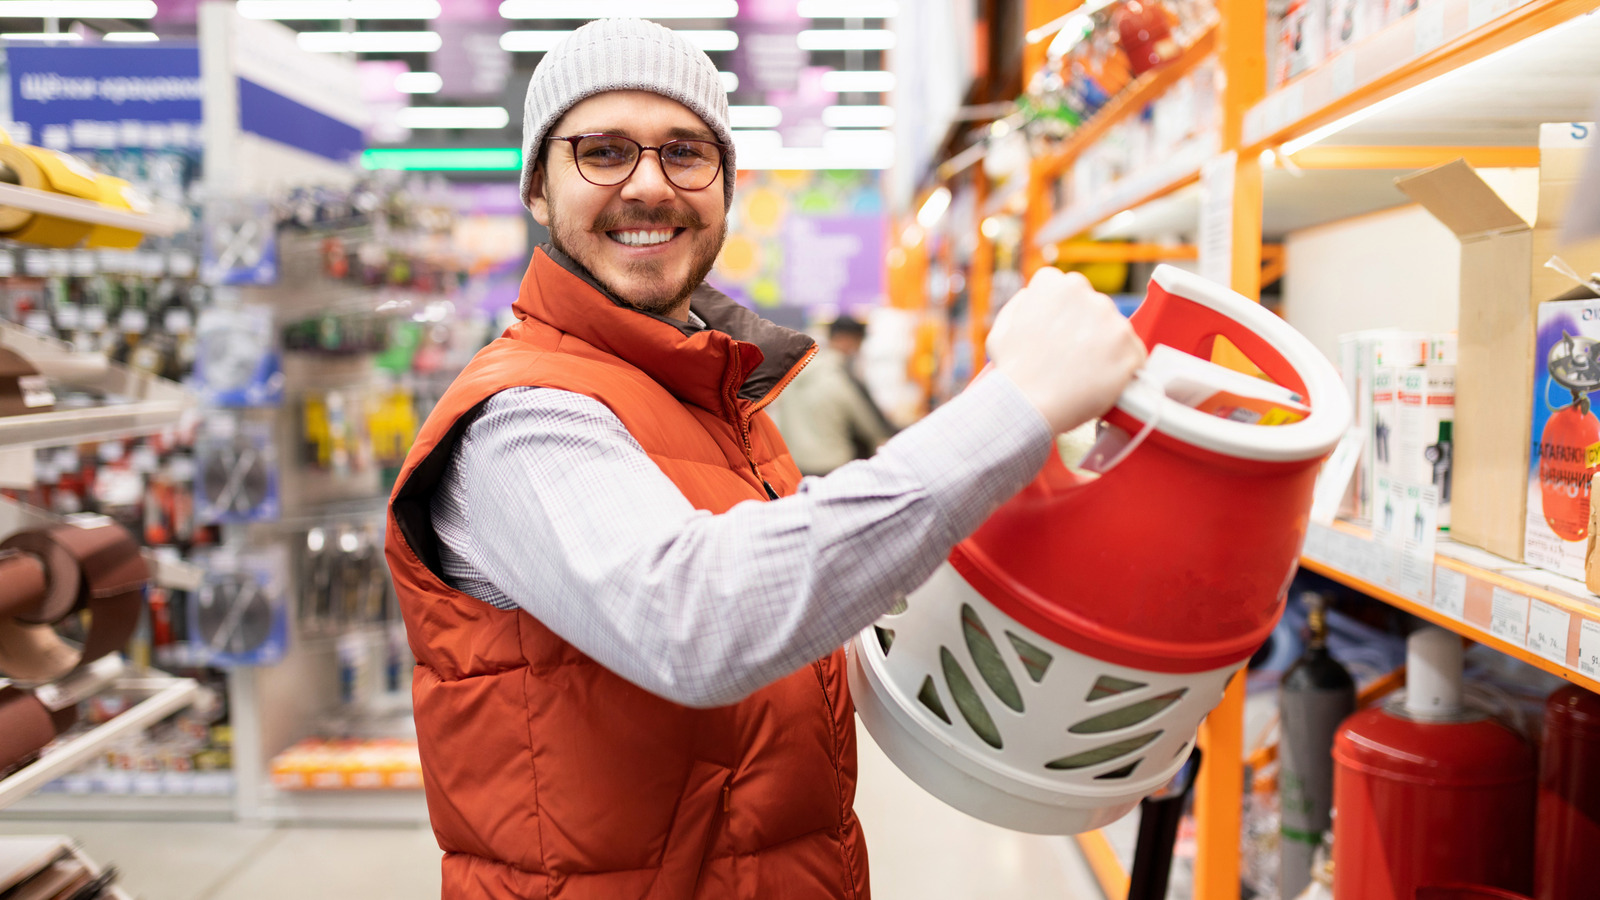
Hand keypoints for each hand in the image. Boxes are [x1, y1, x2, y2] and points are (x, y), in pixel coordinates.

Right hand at [986, 268, 1146, 432]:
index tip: (1059, 332)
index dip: (1063, 312)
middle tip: (1071, 356)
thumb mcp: (1002, 328)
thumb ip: (1022, 305)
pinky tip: (1102, 381)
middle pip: (1095, 307)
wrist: (1029, 405)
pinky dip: (1123, 368)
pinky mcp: (1130, 349)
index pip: (1069, 287)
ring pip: (1116, 330)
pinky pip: (1134, 355)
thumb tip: (1035, 297)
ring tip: (1084, 372)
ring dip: (1106, 347)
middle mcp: (1089, 296)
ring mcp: (1114, 322)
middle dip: (1087, 327)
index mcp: (1057, 285)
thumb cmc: (1013, 371)